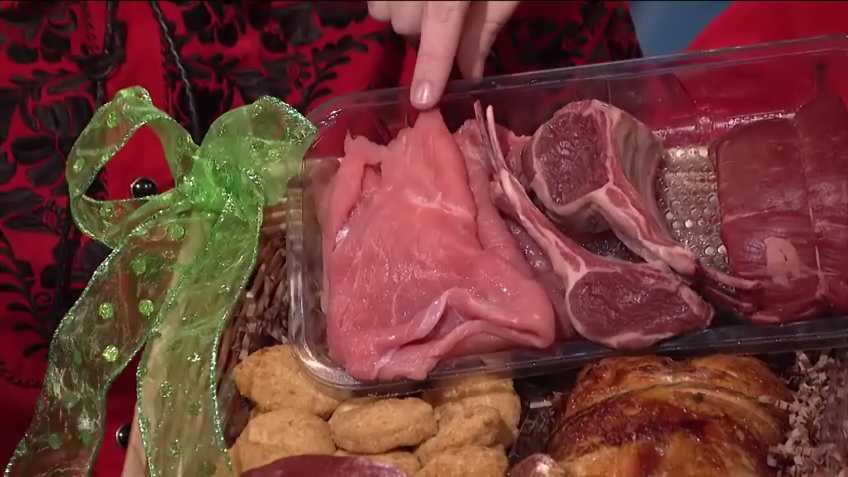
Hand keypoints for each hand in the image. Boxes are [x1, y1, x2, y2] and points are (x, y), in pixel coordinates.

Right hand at [368, 1, 519, 109]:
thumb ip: (484, 29)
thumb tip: (469, 74)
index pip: (441, 25)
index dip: (432, 65)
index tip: (423, 101)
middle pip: (404, 24)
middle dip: (421, 33)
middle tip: (445, 26)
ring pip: (381, 10)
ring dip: (400, 16)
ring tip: (423, 6)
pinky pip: (373, 0)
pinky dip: (389, 3)